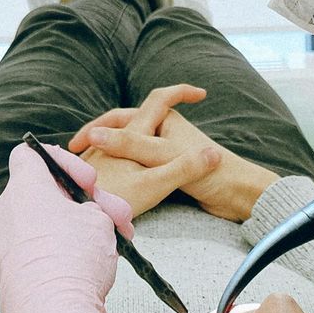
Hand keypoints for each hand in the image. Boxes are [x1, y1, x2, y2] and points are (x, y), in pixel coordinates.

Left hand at [0, 143, 133, 312]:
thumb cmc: (73, 258)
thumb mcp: (98, 216)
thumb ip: (94, 205)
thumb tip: (90, 213)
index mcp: (23, 188)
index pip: (30, 155)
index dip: (65, 161)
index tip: (89, 182)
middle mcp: (7, 213)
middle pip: (48, 193)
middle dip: (88, 202)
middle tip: (117, 216)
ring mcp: (7, 245)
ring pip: (50, 223)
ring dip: (84, 227)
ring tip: (119, 241)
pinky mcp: (14, 273)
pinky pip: (43, 249)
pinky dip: (68, 250)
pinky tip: (98, 263)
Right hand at [69, 86, 278, 225]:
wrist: (238, 195)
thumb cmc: (209, 174)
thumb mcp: (163, 158)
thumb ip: (132, 146)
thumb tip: (95, 136)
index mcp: (161, 120)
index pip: (120, 116)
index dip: (98, 127)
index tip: (79, 142)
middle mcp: (160, 131)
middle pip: (121, 132)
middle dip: (98, 142)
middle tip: (75, 159)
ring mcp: (164, 151)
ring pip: (128, 151)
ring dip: (109, 159)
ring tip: (87, 174)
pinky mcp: (169, 170)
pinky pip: (138, 167)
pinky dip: (123, 172)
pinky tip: (110, 187)